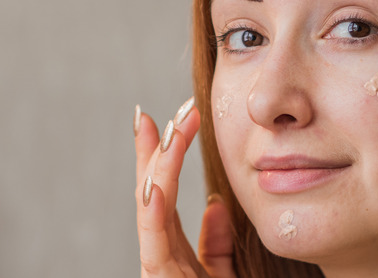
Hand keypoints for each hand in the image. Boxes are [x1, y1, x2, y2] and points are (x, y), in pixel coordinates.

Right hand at [134, 99, 235, 276]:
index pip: (163, 199)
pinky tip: (156, 183)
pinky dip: (153, 213)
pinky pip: (156, 247)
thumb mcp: (228, 276)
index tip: (164, 120)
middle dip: (150, 154)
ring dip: (155, 169)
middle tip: (149, 114)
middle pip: (149, 199)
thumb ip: (216, 245)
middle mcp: (161, 262)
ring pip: (149, 214)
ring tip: (158, 131)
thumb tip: (216, 203)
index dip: (161, 159)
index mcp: (175, 257)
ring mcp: (160, 275)